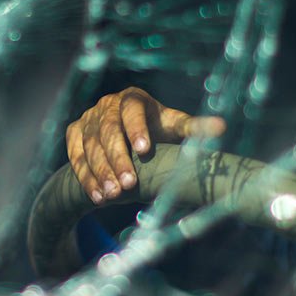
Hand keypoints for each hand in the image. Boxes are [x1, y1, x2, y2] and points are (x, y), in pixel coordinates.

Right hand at [65, 87, 224, 202]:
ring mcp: (88, 119)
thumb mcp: (173, 127)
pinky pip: (75, 157)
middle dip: (117, 159)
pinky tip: (97, 196)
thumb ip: (193, 128)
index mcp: (132, 98)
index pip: (131, 111)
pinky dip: (85, 177)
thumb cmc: (155, 130)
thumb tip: (222, 127)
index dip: (136, 129)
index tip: (144, 150)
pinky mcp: (74, 134)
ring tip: (112, 195)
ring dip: (100, 172)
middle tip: (128, 184)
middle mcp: (107, 105)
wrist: (124, 133)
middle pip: (108, 131)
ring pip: (90, 146)